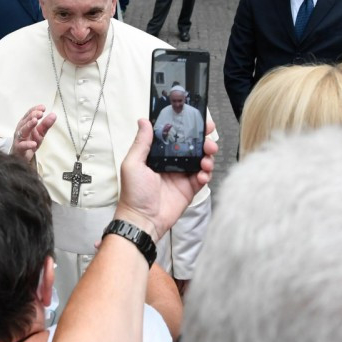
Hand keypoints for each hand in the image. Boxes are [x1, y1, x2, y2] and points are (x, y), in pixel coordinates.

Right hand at [10, 105, 56, 161]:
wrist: (21, 156)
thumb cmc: (29, 142)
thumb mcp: (40, 133)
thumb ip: (46, 124)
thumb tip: (54, 115)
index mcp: (25, 124)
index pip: (29, 114)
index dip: (35, 110)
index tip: (43, 108)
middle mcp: (21, 129)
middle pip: (25, 121)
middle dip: (32, 116)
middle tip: (40, 113)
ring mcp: (19, 139)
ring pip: (22, 131)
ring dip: (29, 125)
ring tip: (35, 121)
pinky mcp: (19, 148)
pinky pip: (22, 146)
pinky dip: (28, 144)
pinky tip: (34, 143)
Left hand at [114, 119, 216, 241]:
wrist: (143, 221)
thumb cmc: (133, 194)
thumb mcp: (133, 164)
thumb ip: (141, 143)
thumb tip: (144, 121)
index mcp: (158, 154)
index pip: (176, 135)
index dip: (188, 127)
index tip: (199, 121)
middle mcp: (171, 162)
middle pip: (192, 146)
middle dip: (204, 141)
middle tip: (209, 143)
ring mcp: (182, 175)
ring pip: (201, 160)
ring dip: (208, 157)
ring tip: (206, 160)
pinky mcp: (190, 188)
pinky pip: (203, 177)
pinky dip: (207, 174)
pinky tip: (202, 176)